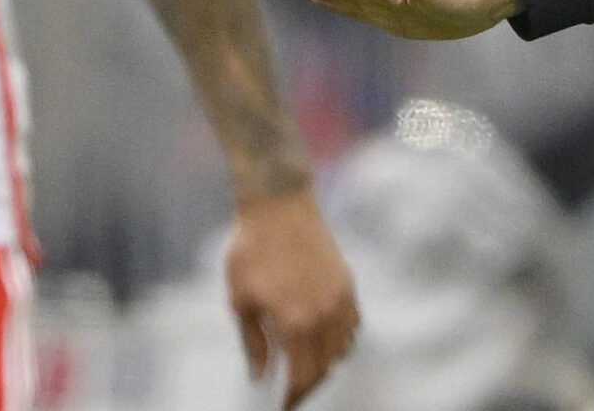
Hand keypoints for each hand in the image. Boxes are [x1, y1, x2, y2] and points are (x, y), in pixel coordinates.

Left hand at [226, 190, 359, 407]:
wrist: (278, 204)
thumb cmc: (251, 250)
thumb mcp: (241, 300)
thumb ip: (254, 343)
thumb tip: (261, 376)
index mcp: (295, 322)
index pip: (302, 375)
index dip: (294, 396)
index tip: (284, 406)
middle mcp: (324, 314)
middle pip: (324, 367)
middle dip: (308, 385)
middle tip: (293, 392)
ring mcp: (340, 297)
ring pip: (342, 348)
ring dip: (326, 364)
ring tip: (306, 368)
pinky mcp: (347, 282)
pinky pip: (352, 324)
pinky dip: (341, 340)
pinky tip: (324, 340)